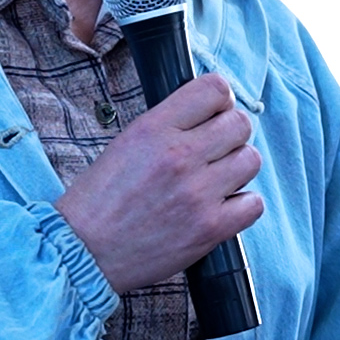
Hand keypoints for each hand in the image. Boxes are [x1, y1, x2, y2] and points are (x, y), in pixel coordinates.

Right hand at [53, 74, 262, 293]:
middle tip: (214, 150)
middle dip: (230, 134)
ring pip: (251, 160)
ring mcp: (198, 193)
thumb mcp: (126, 142)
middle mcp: (180, 156)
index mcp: (154, 128)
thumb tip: (209, 112)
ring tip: (216, 179)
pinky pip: (254, 203)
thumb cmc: (101, 199)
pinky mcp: (210, 228)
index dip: (220, 100)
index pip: (214, 89)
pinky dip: (242, 204)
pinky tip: (222, 206)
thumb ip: (168, 124)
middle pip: (240, 123)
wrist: (85, 250)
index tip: (213, 114)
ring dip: (237, 168)